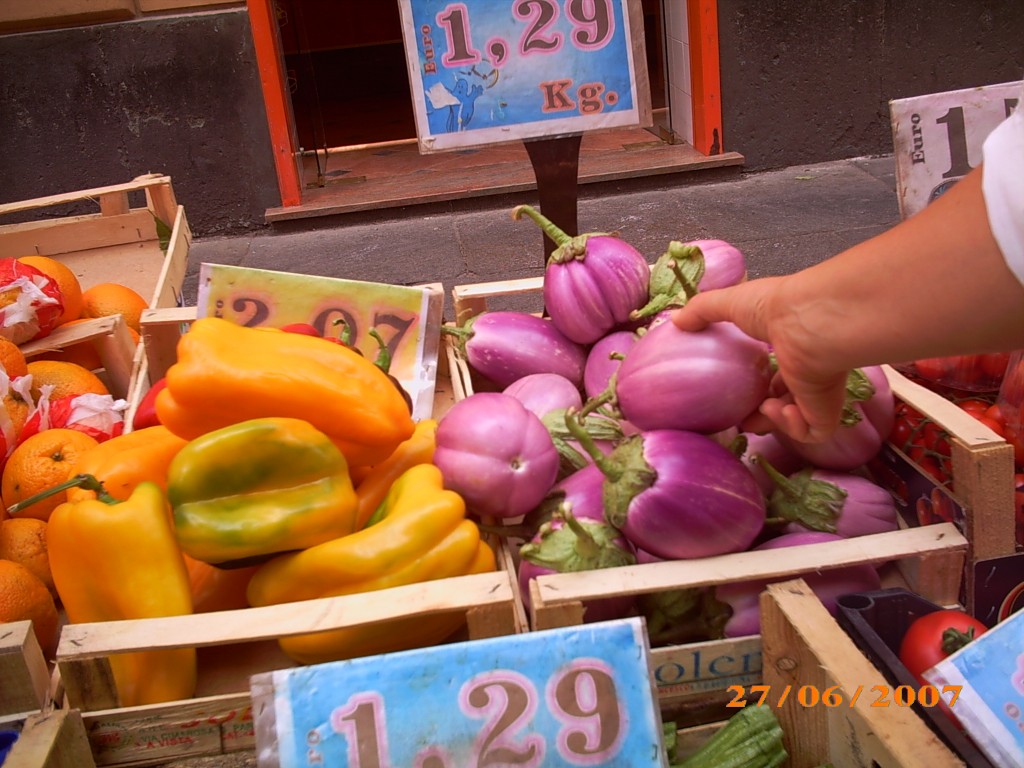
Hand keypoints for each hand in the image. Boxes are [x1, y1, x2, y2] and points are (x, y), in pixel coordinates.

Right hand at [670, 278, 849, 442]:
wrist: (808, 322)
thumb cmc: (773, 308)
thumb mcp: (728, 303)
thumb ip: (701, 311)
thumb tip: (676, 321)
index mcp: (791, 344)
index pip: (779, 369)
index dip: (759, 382)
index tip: (736, 391)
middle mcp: (807, 367)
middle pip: (787, 397)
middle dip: (764, 411)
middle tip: (741, 417)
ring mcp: (818, 390)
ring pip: (799, 417)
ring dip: (774, 419)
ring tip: (760, 411)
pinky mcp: (825, 409)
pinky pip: (813, 431)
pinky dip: (792, 427)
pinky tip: (776, 409)